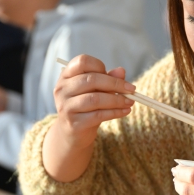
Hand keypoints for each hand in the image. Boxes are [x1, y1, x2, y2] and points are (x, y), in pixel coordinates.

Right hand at [41, 55, 134, 181]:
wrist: (73, 132)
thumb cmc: (86, 105)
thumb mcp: (96, 89)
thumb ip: (107, 78)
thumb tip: (121, 71)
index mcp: (66, 75)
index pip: (82, 61)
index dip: (100, 66)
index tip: (116, 75)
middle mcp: (62, 89)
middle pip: (91, 80)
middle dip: (115, 84)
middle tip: (131, 89)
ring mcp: (66, 106)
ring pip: (95, 99)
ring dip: (117, 100)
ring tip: (130, 102)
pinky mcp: (73, 123)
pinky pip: (98, 115)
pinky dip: (115, 112)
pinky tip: (125, 111)